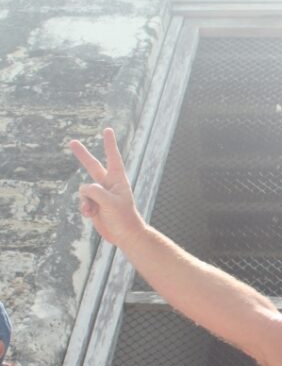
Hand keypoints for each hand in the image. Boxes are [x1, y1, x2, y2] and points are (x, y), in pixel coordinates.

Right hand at [69, 128, 145, 246]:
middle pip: (93, 166)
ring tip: (93, 210)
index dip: (109, 144)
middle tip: (72, 142)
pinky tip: (90, 215)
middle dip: (82, 155)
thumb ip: (94, 190)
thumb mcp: (109, 202)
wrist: (125, 235)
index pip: (113, 158)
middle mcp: (109, 184)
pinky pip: (82, 201)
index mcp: (118, 180)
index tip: (107, 130)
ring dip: (85, 200)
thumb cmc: (123, 218)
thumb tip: (84, 188)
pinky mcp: (94, 204)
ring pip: (83, 189)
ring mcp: (100, 194)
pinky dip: (84, 207)